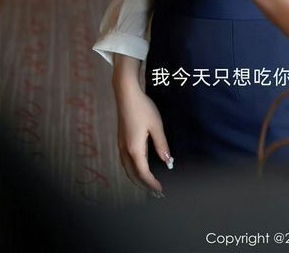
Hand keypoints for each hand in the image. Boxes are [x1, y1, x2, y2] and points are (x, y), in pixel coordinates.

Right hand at [113, 78, 170, 193]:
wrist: (126, 94)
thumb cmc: (142, 108)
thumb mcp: (156, 125)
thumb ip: (161, 144)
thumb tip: (167, 161)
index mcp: (134, 149)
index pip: (143, 173)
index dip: (152, 183)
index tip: (161, 190)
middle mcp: (125, 150)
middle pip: (133, 175)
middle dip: (144, 185)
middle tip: (155, 192)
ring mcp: (121, 145)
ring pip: (127, 169)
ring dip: (137, 179)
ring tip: (148, 184)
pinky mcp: (121, 140)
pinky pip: (125, 162)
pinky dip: (133, 170)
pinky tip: (139, 167)